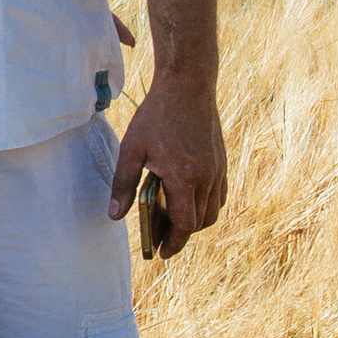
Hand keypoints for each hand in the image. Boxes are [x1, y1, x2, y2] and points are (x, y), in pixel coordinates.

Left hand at [107, 72, 226, 256]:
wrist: (188, 85)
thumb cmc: (157, 115)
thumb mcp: (132, 149)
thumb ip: (123, 185)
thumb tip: (115, 215)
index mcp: (184, 178)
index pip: (184, 225)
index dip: (173, 243)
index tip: (161, 252)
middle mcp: (206, 178)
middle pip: (200, 223)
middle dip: (182, 235)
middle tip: (162, 237)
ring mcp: (218, 169)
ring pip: (213, 211)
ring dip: (195, 220)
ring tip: (172, 218)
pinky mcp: (222, 161)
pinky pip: (219, 194)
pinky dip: (206, 204)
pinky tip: (187, 198)